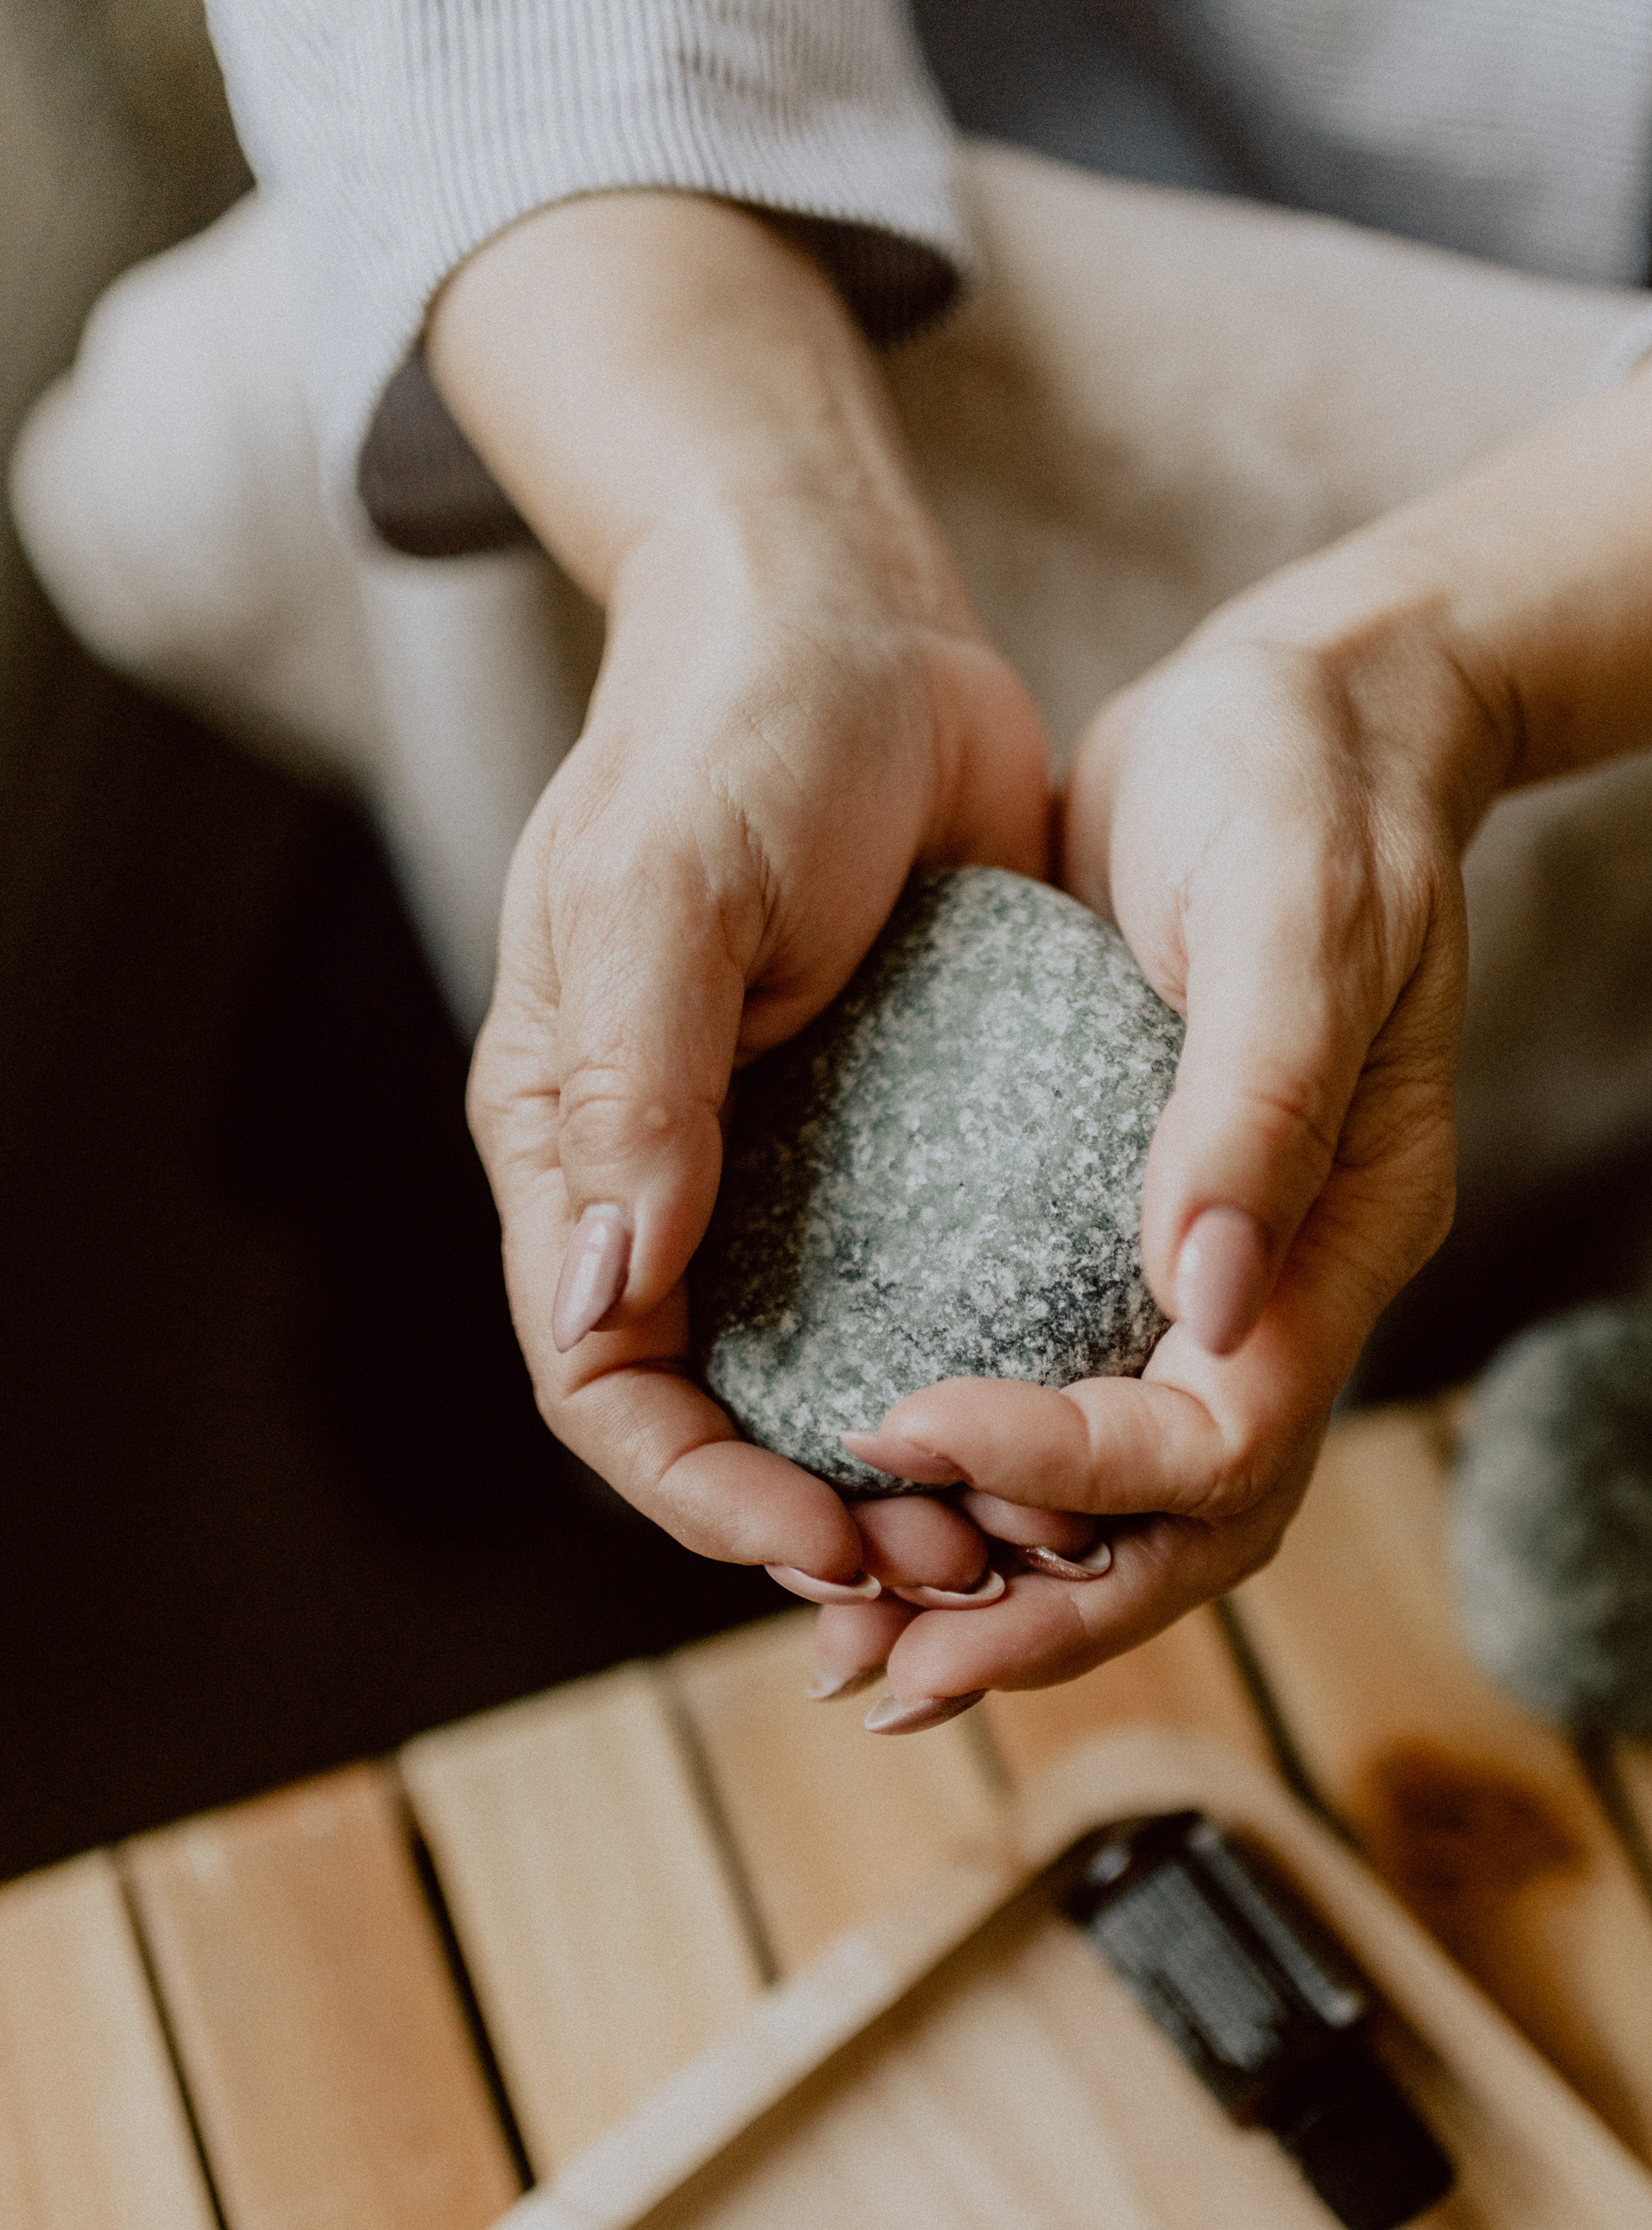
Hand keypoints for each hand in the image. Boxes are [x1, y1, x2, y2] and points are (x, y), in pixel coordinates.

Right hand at [430, 195, 1046, 1578]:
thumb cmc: (736, 730)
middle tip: (951, 1572)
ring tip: (1019, 1538)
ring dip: (910, 1472)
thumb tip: (604, 1298)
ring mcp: (790, 1166)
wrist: (860, 614)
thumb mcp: (667, 892)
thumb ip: (630, 1093)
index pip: (606, 1379)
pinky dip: (982, 1371)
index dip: (696, 1488)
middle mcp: (675, 1180)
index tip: (820, 1540)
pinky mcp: (898, 1134)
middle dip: (816, 1517)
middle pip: (721, 1412)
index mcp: (578, 1146)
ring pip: (829, 1375)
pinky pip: (927, 1289)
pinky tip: (1069, 1411)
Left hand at [832, 355, 1651, 1721]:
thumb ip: (1257, 1104)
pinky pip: (1062, 1400)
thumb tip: (1202, 1294)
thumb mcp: (1291, 917)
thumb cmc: (1306, 792)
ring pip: (1117, 1501)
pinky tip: (864, 1495)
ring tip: (851, 1642)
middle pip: (1175, 1527)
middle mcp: (1274, 1287)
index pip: (1219, 1433)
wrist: (1308, 718)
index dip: (1069, 1463)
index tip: (906, 1422)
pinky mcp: (1120, 1234)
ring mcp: (1205, 1277)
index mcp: (1337, 1234)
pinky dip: (974, 1480)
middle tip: (877, 1671)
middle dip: (1030, 1613)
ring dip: (992, 1586)